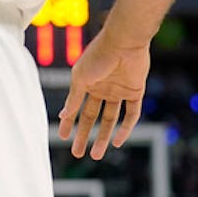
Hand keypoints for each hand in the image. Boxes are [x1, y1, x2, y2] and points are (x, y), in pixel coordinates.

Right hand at [57, 29, 148, 159]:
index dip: (69, 123)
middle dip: (84, 135)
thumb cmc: (98, 56)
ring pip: (111, 119)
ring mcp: (119, 91)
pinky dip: (125, 128)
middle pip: (92, 117)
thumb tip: (62, 116)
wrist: (124, 42)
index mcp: (87, 84)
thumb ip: (73, 98)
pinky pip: (131, 113)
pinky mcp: (135, 92)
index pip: (76, 108)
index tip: (62, 137)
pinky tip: (118, 141)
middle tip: (77, 153)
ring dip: (103, 137)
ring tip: (96, 154)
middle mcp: (102, 89)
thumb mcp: (80, 79)